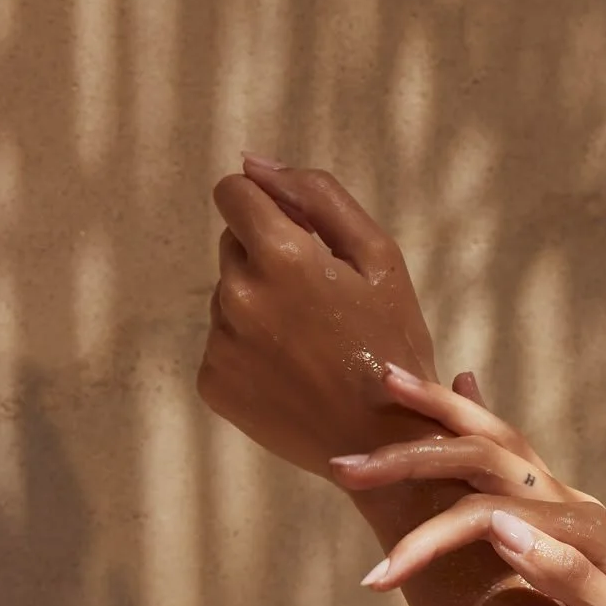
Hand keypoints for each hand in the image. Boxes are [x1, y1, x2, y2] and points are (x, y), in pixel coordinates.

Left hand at [196, 158, 442, 477]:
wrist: (383, 443)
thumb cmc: (391, 343)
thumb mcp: (379, 257)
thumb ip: (317, 196)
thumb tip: (254, 163)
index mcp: (281, 256)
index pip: (232, 192)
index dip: (267, 206)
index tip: (297, 236)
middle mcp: (238, 295)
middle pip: (232, 244)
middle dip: (269, 259)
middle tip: (320, 305)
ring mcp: (221, 342)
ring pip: (228, 295)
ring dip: (260, 306)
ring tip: (310, 344)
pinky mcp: (213, 382)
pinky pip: (223, 342)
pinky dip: (251, 351)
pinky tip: (292, 373)